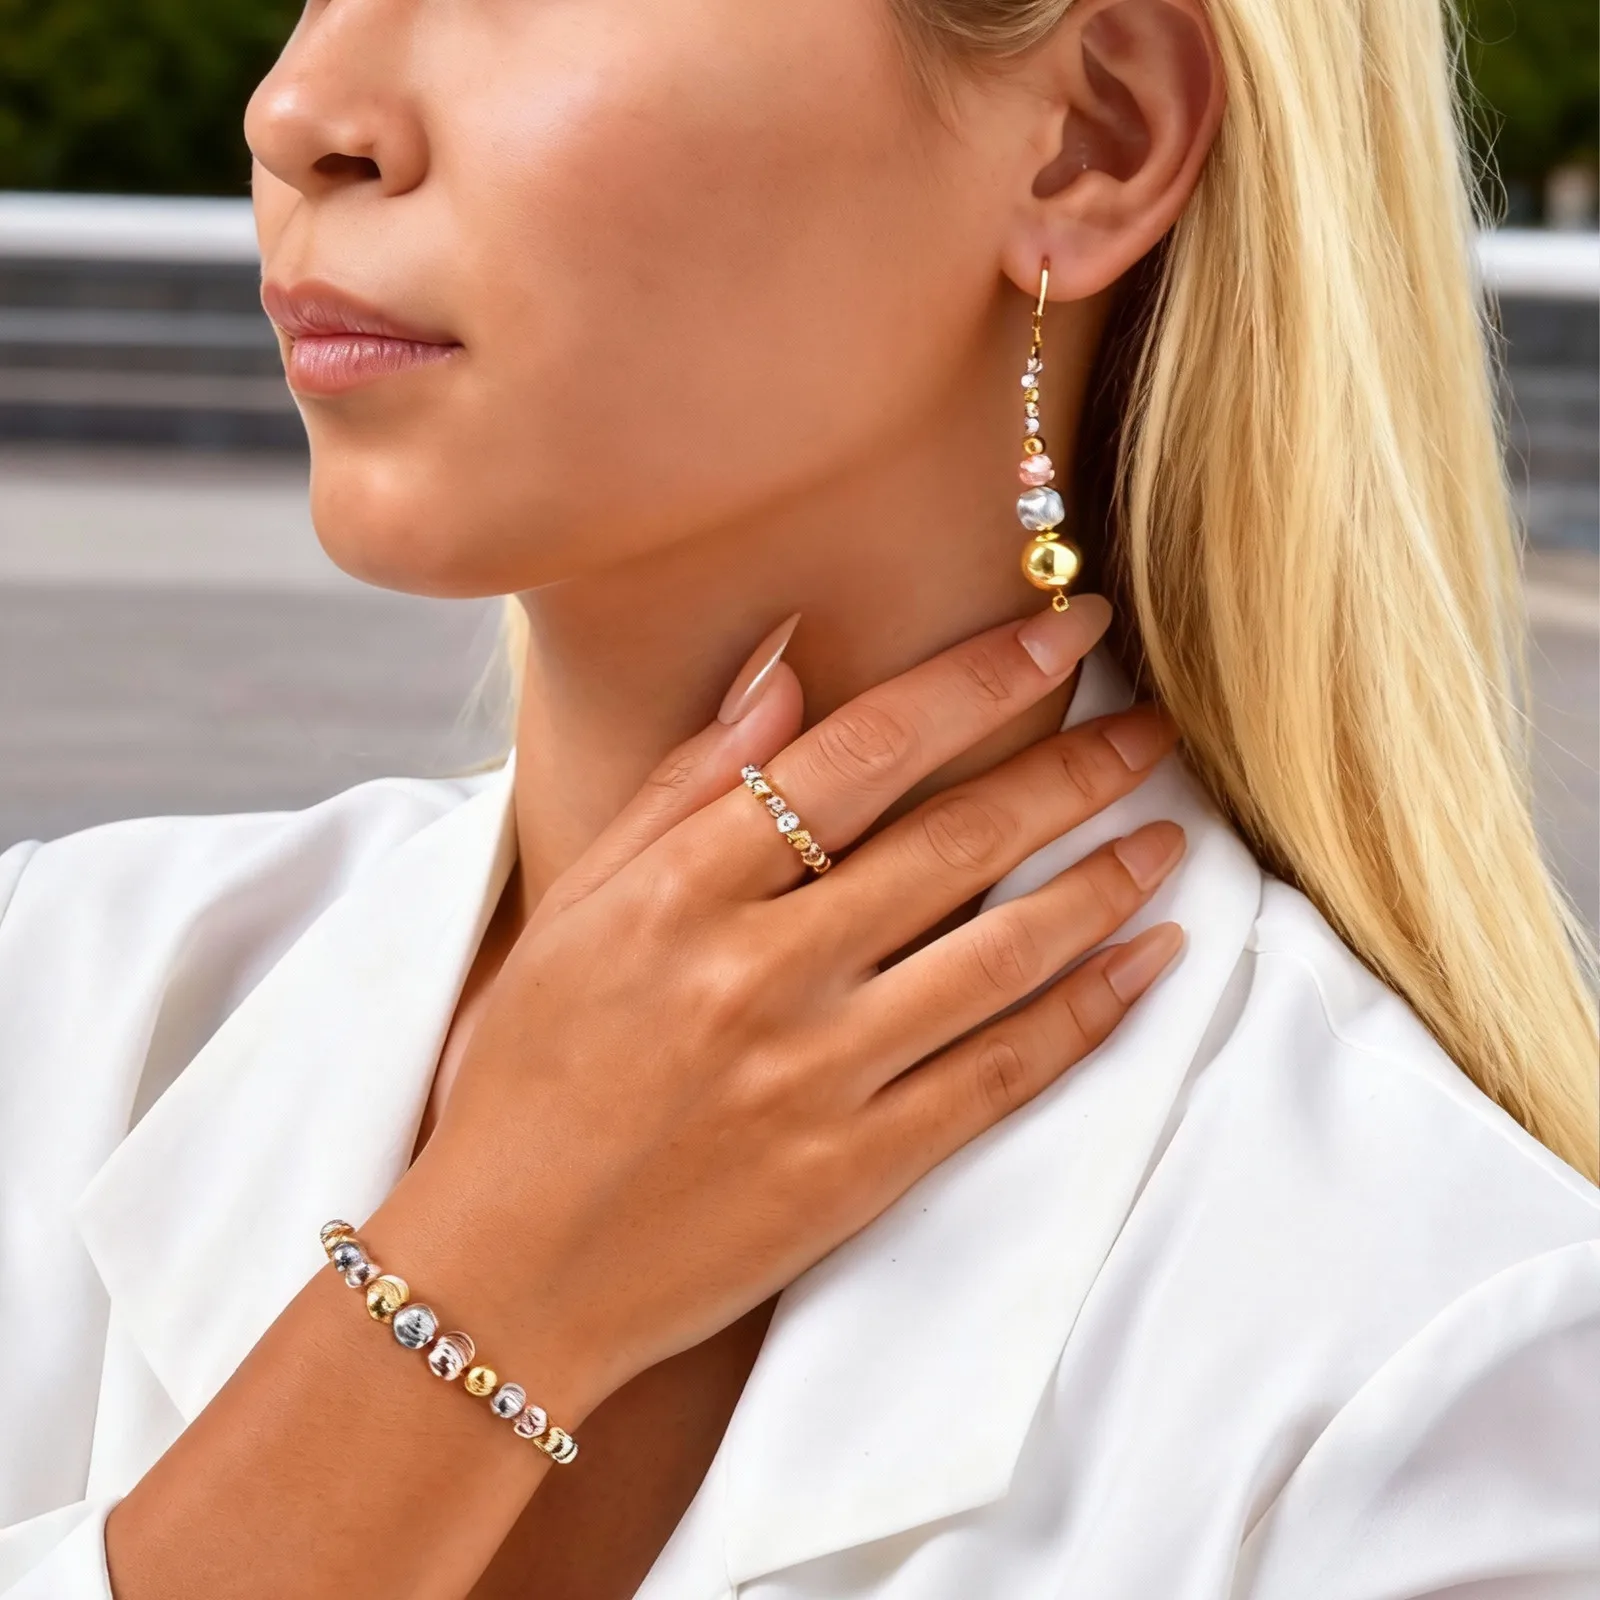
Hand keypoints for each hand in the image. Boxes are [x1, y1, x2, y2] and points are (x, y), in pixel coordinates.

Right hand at [376, 596, 1184, 1413]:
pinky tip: (1151, 960)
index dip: (978, 677)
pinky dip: (1092, 1011)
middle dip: (1073, 769)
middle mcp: (760, 972)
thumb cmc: (527, 1072)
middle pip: (955, 840)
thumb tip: (788, 665)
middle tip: (1149, 729)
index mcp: (681, 891)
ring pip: (1003, 954)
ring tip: (1166, 835)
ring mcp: (818, 1078)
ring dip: (1103, 883)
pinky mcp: (860, 1170)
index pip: (861, 750)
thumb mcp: (574, 905)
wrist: (508, 1269)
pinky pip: (1003, 1076)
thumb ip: (685, 782)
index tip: (1063, 630)